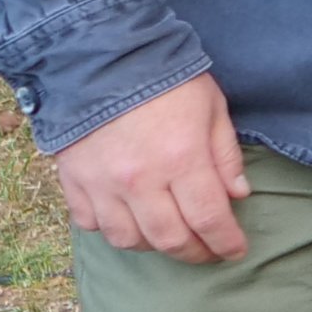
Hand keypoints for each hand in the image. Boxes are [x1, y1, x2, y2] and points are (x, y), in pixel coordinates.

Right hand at [51, 75, 249, 262]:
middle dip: (195, 252)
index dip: (226, 242)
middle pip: (169, 239)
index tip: (236, 250)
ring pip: (128, 239)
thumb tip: (237, 196)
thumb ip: (225, 155)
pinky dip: (113, 229)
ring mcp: (102, 184)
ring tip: (171, 236)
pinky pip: (91, 224)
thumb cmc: (166, 79)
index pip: (209, 218)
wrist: (100, 58)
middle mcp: (140, 180)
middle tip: (209, 251)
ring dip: (154, 245)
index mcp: (181, 158)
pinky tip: (129, 219)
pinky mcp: (73, 181)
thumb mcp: (211, 107)